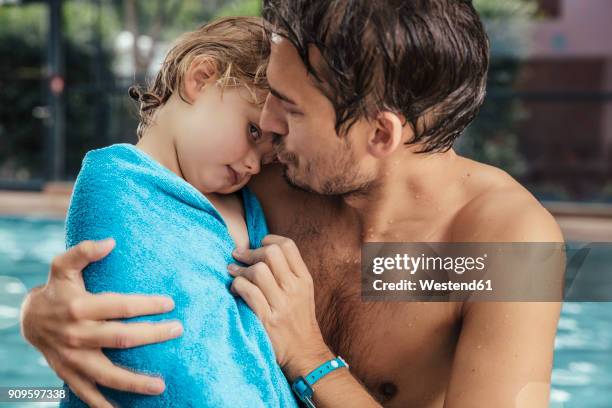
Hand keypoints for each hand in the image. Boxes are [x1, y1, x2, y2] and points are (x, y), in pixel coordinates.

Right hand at [20, 239, 182, 407]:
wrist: (29, 320)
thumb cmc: (56, 289)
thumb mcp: (62, 266)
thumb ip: (84, 251)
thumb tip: (111, 241)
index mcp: (80, 306)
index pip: (120, 306)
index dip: (147, 304)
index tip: (170, 303)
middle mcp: (77, 334)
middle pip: (121, 338)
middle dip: (153, 336)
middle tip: (178, 331)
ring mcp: (73, 358)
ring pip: (108, 373)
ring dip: (135, 382)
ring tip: (161, 385)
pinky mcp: (69, 374)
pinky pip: (88, 393)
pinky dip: (105, 404)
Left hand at [228, 235, 332, 379]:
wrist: (304, 353)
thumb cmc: (299, 320)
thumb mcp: (303, 293)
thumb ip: (289, 273)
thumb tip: (264, 251)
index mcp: (304, 279)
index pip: (288, 246)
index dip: (269, 239)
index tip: (258, 244)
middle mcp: (294, 289)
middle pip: (272, 253)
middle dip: (251, 252)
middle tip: (239, 255)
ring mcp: (281, 304)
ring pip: (258, 271)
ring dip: (240, 269)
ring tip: (232, 271)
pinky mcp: (268, 319)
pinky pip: (249, 292)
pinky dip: (237, 285)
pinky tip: (234, 288)